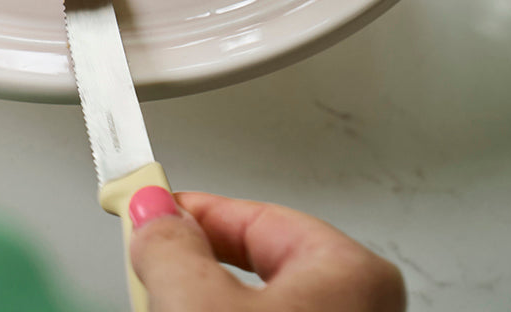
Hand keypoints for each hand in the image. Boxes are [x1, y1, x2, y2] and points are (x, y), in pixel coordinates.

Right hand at [129, 187, 405, 310]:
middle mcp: (364, 305)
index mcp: (353, 271)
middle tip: (152, 269)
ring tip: (167, 301)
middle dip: (198, 262)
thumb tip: (152, 213)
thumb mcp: (202, 305)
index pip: (251, 213)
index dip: (188, 210)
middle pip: (256, 262)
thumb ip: (171, 249)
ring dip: (210, 298)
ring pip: (259, 302)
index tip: (146, 208)